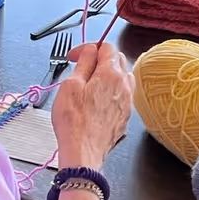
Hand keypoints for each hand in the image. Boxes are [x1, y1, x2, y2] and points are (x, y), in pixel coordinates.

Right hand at [52, 42, 134, 167]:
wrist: (83, 152)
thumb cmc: (73, 121)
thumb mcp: (71, 84)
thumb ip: (84, 63)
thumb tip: (90, 50)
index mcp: (111, 74)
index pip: (106, 47)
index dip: (88, 47)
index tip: (75, 56)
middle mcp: (124, 86)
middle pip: (118, 60)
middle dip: (99, 58)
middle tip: (81, 67)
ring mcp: (127, 102)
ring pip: (123, 77)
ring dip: (108, 74)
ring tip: (90, 83)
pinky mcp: (125, 116)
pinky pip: (122, 95)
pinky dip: (112, 91)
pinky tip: (97, 100)